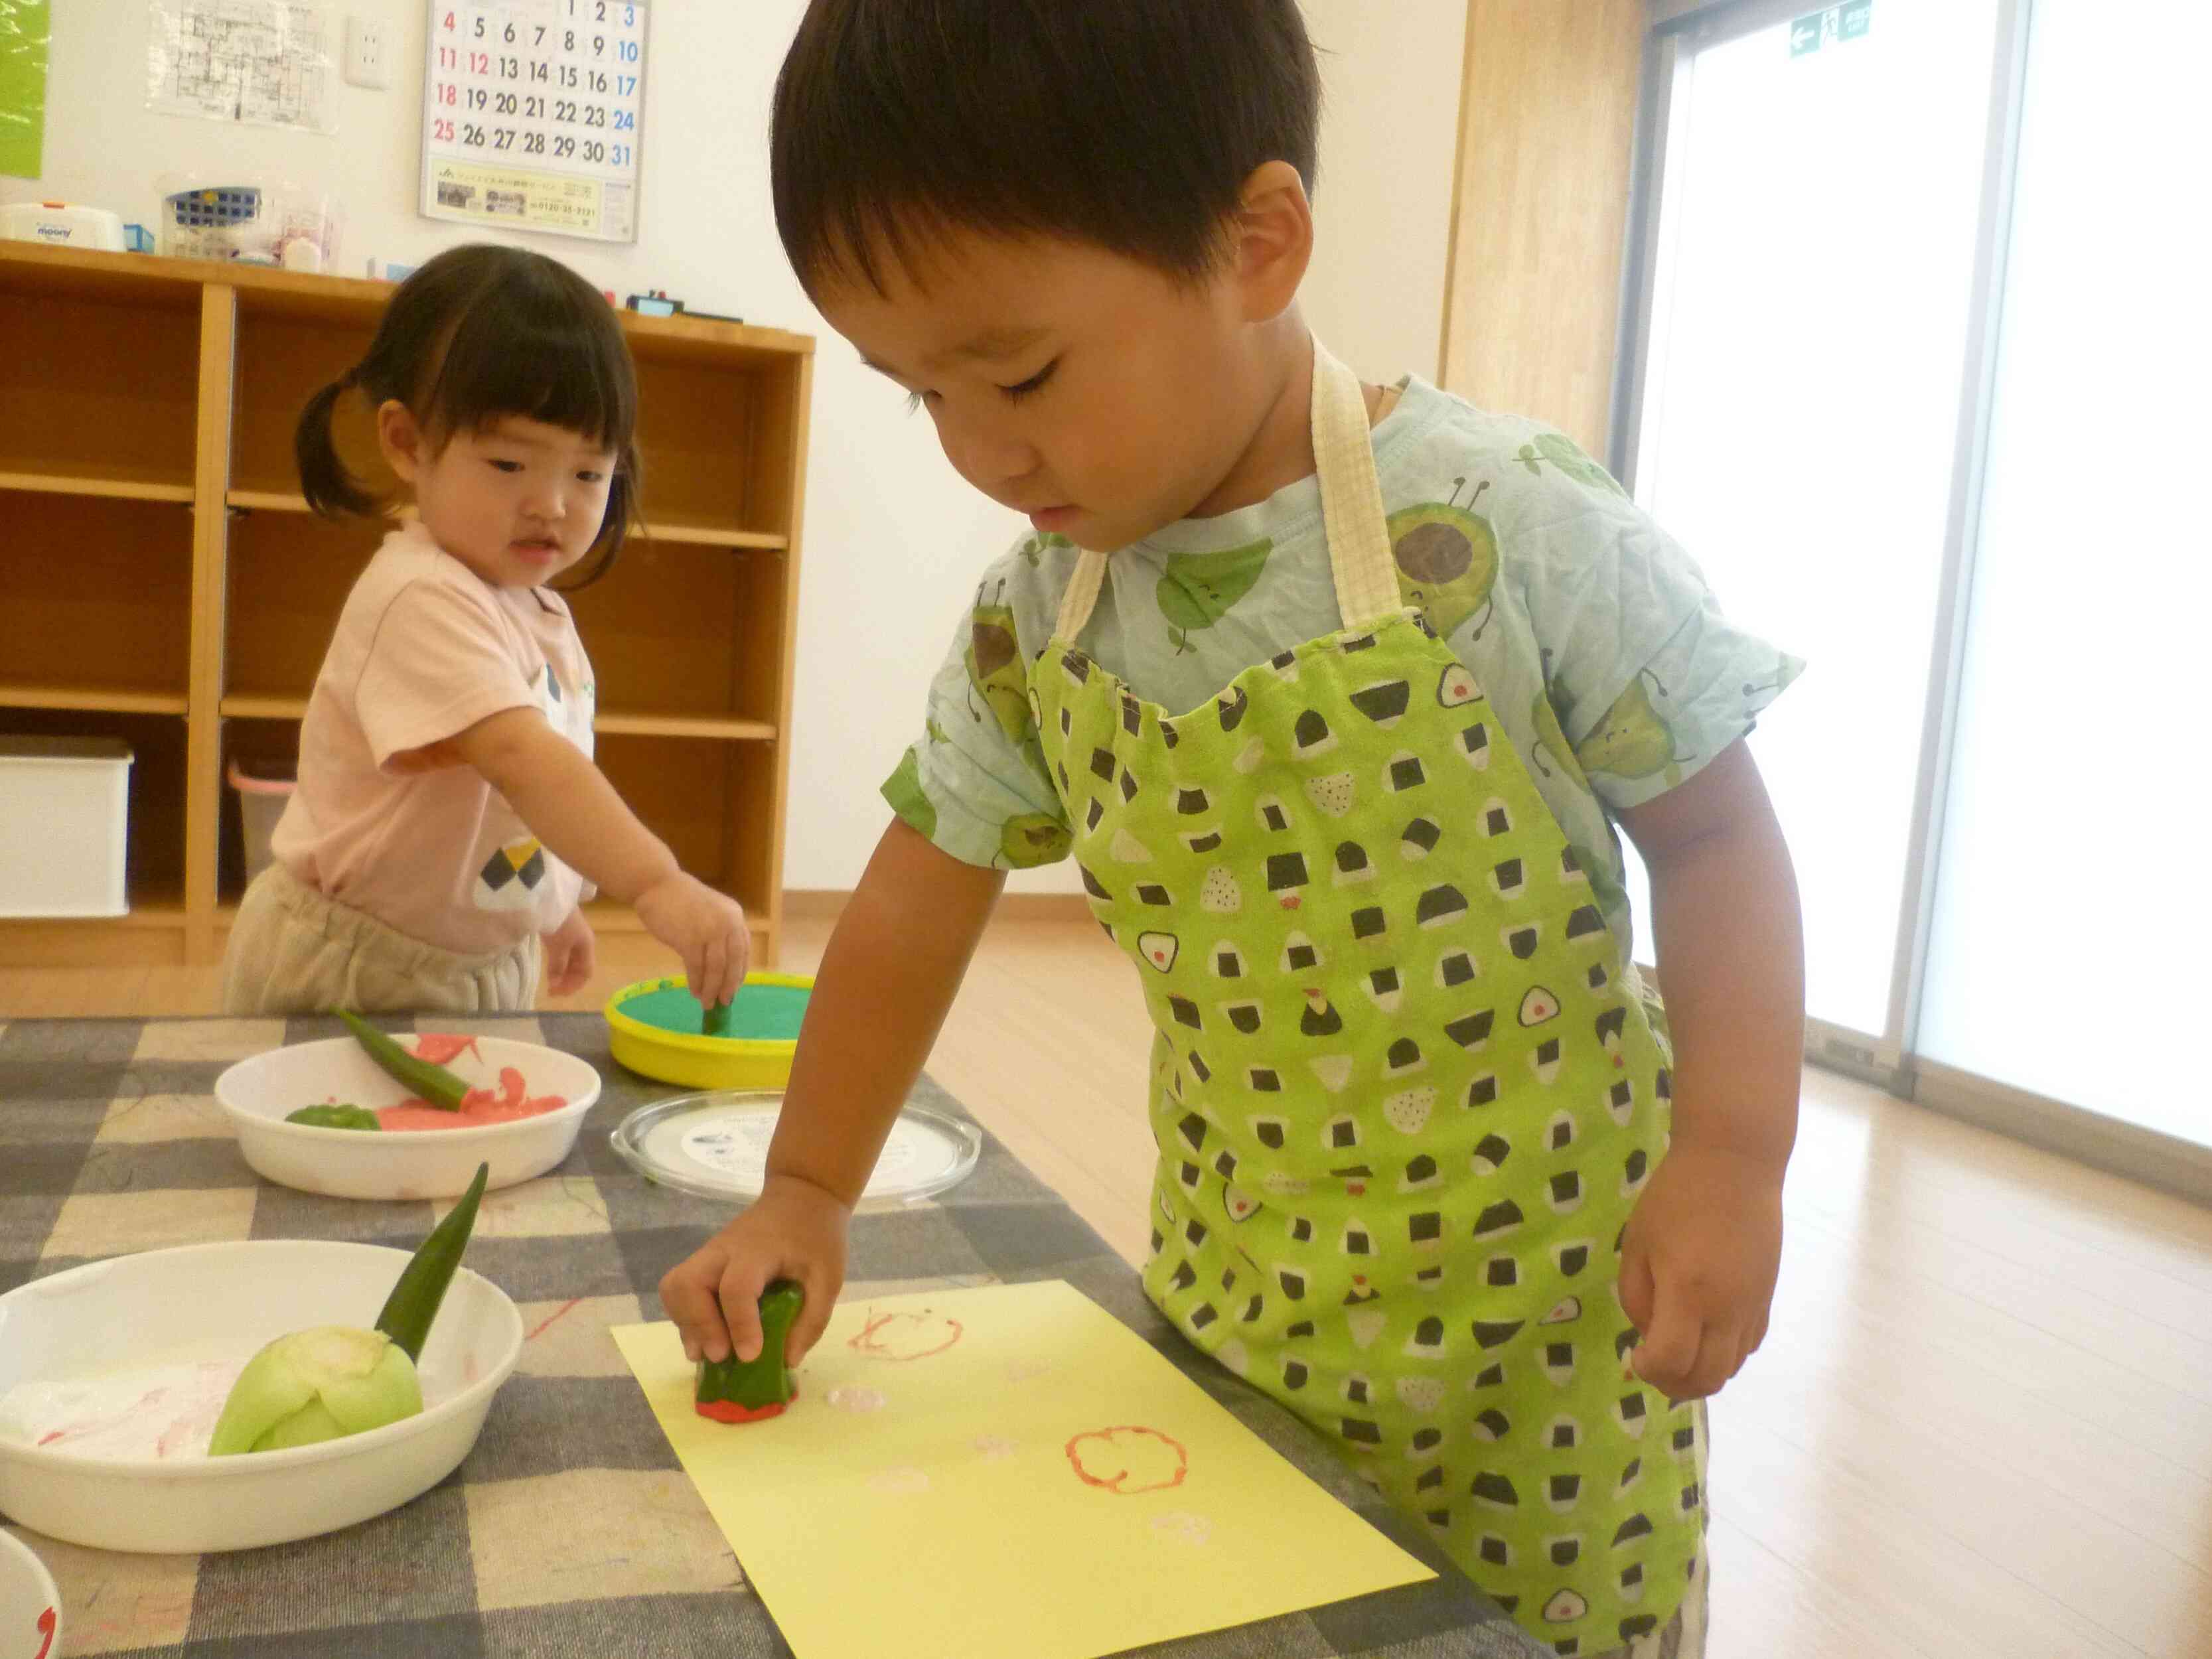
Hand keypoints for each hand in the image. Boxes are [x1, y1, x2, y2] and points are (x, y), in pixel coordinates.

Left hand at [540, 908, 595, 997]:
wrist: (551, 896)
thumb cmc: (559, 922)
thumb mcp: (559, 946)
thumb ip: (558, 965)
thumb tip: (555, 983)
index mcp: (587, 945)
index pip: (586, 973)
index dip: (574, 986)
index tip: (557, 993)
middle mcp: (583, 943)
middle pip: (580, 968)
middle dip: (568, 981)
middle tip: (551, 991)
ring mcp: (573, 938)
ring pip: (571, 962)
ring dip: (562, 974)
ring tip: (550, 982)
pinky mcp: (562, 933)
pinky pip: (563, 954)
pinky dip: (557, 964)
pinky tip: (550, 967)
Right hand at [634, 873, 749, 1008]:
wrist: (657, 886)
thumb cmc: (680, 899)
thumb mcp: (711, 911)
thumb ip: (719, 932)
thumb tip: (722, 966)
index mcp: (735, 915)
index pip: (744, 949)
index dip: (740, 970)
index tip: (736, 986)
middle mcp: (727, 923)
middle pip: (733, 961)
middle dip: (729, 985)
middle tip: (725, 1002)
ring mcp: (709, 931)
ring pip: (716, 968)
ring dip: (712, 988)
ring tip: (707, 1002)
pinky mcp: (690, 940)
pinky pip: (696, 968)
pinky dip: (696, 982)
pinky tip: (694, 991)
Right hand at [660, 1174, 850, 1365]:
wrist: (802, 1196)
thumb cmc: (817, 1236)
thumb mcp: (828, 1277)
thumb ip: (811, 1320)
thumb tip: (786, 1361)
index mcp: (758, 1250)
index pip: (736, 1287)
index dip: (740, 1324)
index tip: (750, 1356)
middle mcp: (723, 1250)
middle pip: (686, 1284)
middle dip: (699, 1325)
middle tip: (721, 1355)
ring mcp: (709, 1254)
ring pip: (675, 1287)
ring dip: (687, 1324)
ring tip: (709, 1353)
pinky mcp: (705, 1263)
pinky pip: (680, 1291)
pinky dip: (687, 1318)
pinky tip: (707, 1340)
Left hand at [1617, 1143, 1783, 1401]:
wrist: (1736, 1165)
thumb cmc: (1675, 1198)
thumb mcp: (1637, 1243)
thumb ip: (1636, 1296)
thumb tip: (1648, 1334)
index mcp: (1688, 1292)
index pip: (1671, 1361)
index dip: (1648, 1370)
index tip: (1633, 1357)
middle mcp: (1727, 1309)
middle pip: (1707, 1379)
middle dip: (1674, 1385)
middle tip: (1652, 1368)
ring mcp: (1753, 1306)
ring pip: (1732, 1368)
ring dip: (1701, 1375)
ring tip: (1677, 1355)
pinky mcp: (1767, 1298)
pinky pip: (1748, 1346)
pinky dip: (1725, 1355)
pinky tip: (1705, 1336)